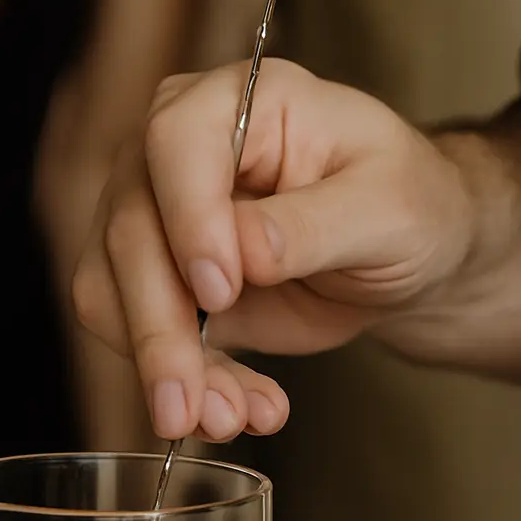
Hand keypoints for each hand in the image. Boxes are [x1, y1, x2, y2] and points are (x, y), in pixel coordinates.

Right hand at [73, 60, 475, 441]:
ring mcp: (154, 216)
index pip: (175, 143)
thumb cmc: (407, 205)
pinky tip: (238, 410)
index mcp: (239, 101)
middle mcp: (174, 151)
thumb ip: (316, 222)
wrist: (401, 254)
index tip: (220, 290)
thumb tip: (246, 249)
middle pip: (130, 234)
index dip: (187, 218)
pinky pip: (134, 337)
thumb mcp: (390, 207)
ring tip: (231, 419)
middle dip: (160, 331)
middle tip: (196, 405)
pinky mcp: (155, 282)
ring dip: (165, 370)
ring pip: (113, 294)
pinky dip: (181, 385)